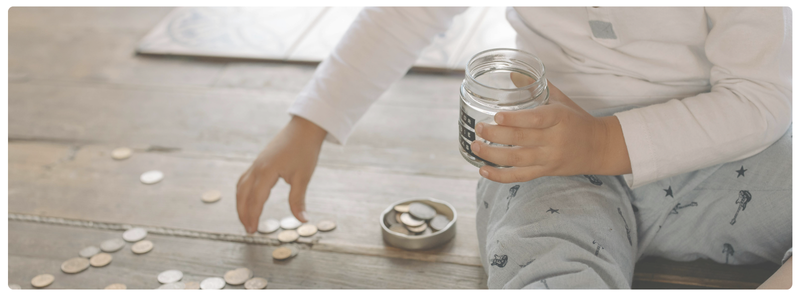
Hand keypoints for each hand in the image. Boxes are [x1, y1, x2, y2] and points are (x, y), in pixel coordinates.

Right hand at [236, 116, 326, 232]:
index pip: (255, 200)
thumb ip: (298, 200)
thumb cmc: (305, 150)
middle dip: (243, 213)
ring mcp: (256, 163)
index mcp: (266, 172)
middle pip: (242, 195)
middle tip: (248, 230)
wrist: (304, 128)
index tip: (253, 231)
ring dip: (241, 203)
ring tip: (246, 218)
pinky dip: (243, 192)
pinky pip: (245, 179)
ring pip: (241, 187)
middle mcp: (257, 167)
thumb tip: (302, 220)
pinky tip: (248, 199)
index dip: (253, 217)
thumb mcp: (303, 177)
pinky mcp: (259, 161)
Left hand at [470, 82, 630, 182]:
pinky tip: (483, 171)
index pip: (536, 119)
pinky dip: (500, 176)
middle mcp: (554, 139)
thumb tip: (512, 74)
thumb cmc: (576, 120)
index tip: (497, 116)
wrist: (600, 147)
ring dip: (493, 155)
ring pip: (518, 159)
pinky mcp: (546, 171)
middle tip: (479, 128)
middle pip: (521, 139)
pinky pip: (521, 176)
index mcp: (559, 118)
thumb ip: (537, 87)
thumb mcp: (561, 100)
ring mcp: (549, 158)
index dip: (515, 119)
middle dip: (496, 135)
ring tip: (476, 147)